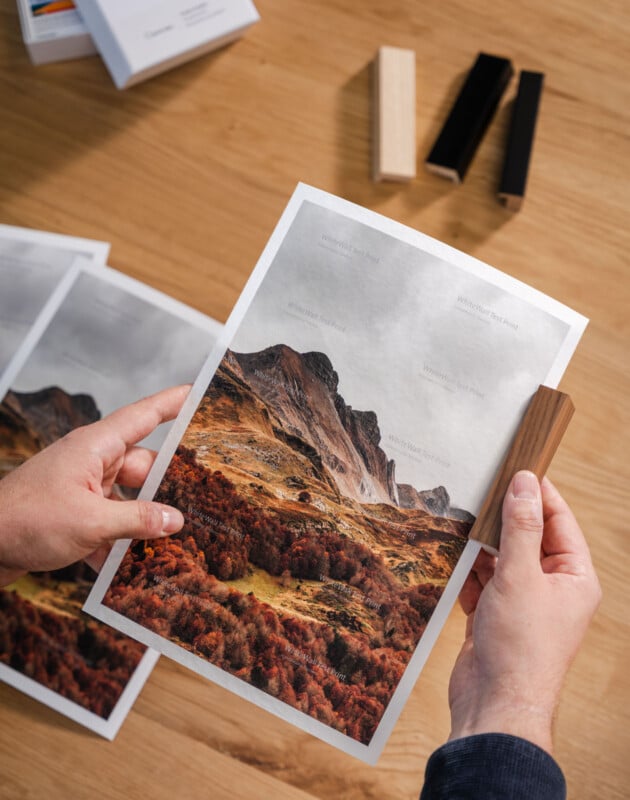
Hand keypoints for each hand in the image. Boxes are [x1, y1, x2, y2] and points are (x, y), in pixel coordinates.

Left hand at [0, 385, 188, 586]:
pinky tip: (129, 567)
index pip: (144, 415)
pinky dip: (119, 541)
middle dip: (169, 486)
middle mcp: (92, 461)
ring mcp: (83, 487)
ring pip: (129, 498)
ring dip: (143, 522)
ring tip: (171, 543)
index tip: (199, 393)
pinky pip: (110, 520)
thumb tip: (175, 520)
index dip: (173, 403)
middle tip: (203, 499)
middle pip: (145, 466)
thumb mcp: (91, 522)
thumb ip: (137, 520)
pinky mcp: (74, 512)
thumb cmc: (26, 521)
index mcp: (96, 447)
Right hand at [448, 471, 600, 753]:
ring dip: (481, 544)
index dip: (539, 494)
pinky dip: (467, 570)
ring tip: (460, 519)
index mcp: (574, 577)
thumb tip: (525, 483)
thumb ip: (521, 527)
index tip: (516, 468)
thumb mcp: (521, 575)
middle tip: (479, 489)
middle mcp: (551, 588)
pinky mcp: (494, 616)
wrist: (495, 705)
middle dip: (503, 518)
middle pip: (528, 538)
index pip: (559, 522)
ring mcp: (522, 602)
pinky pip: (482, 581)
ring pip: (501, 558)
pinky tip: (451, 554)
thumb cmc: (520, 647)